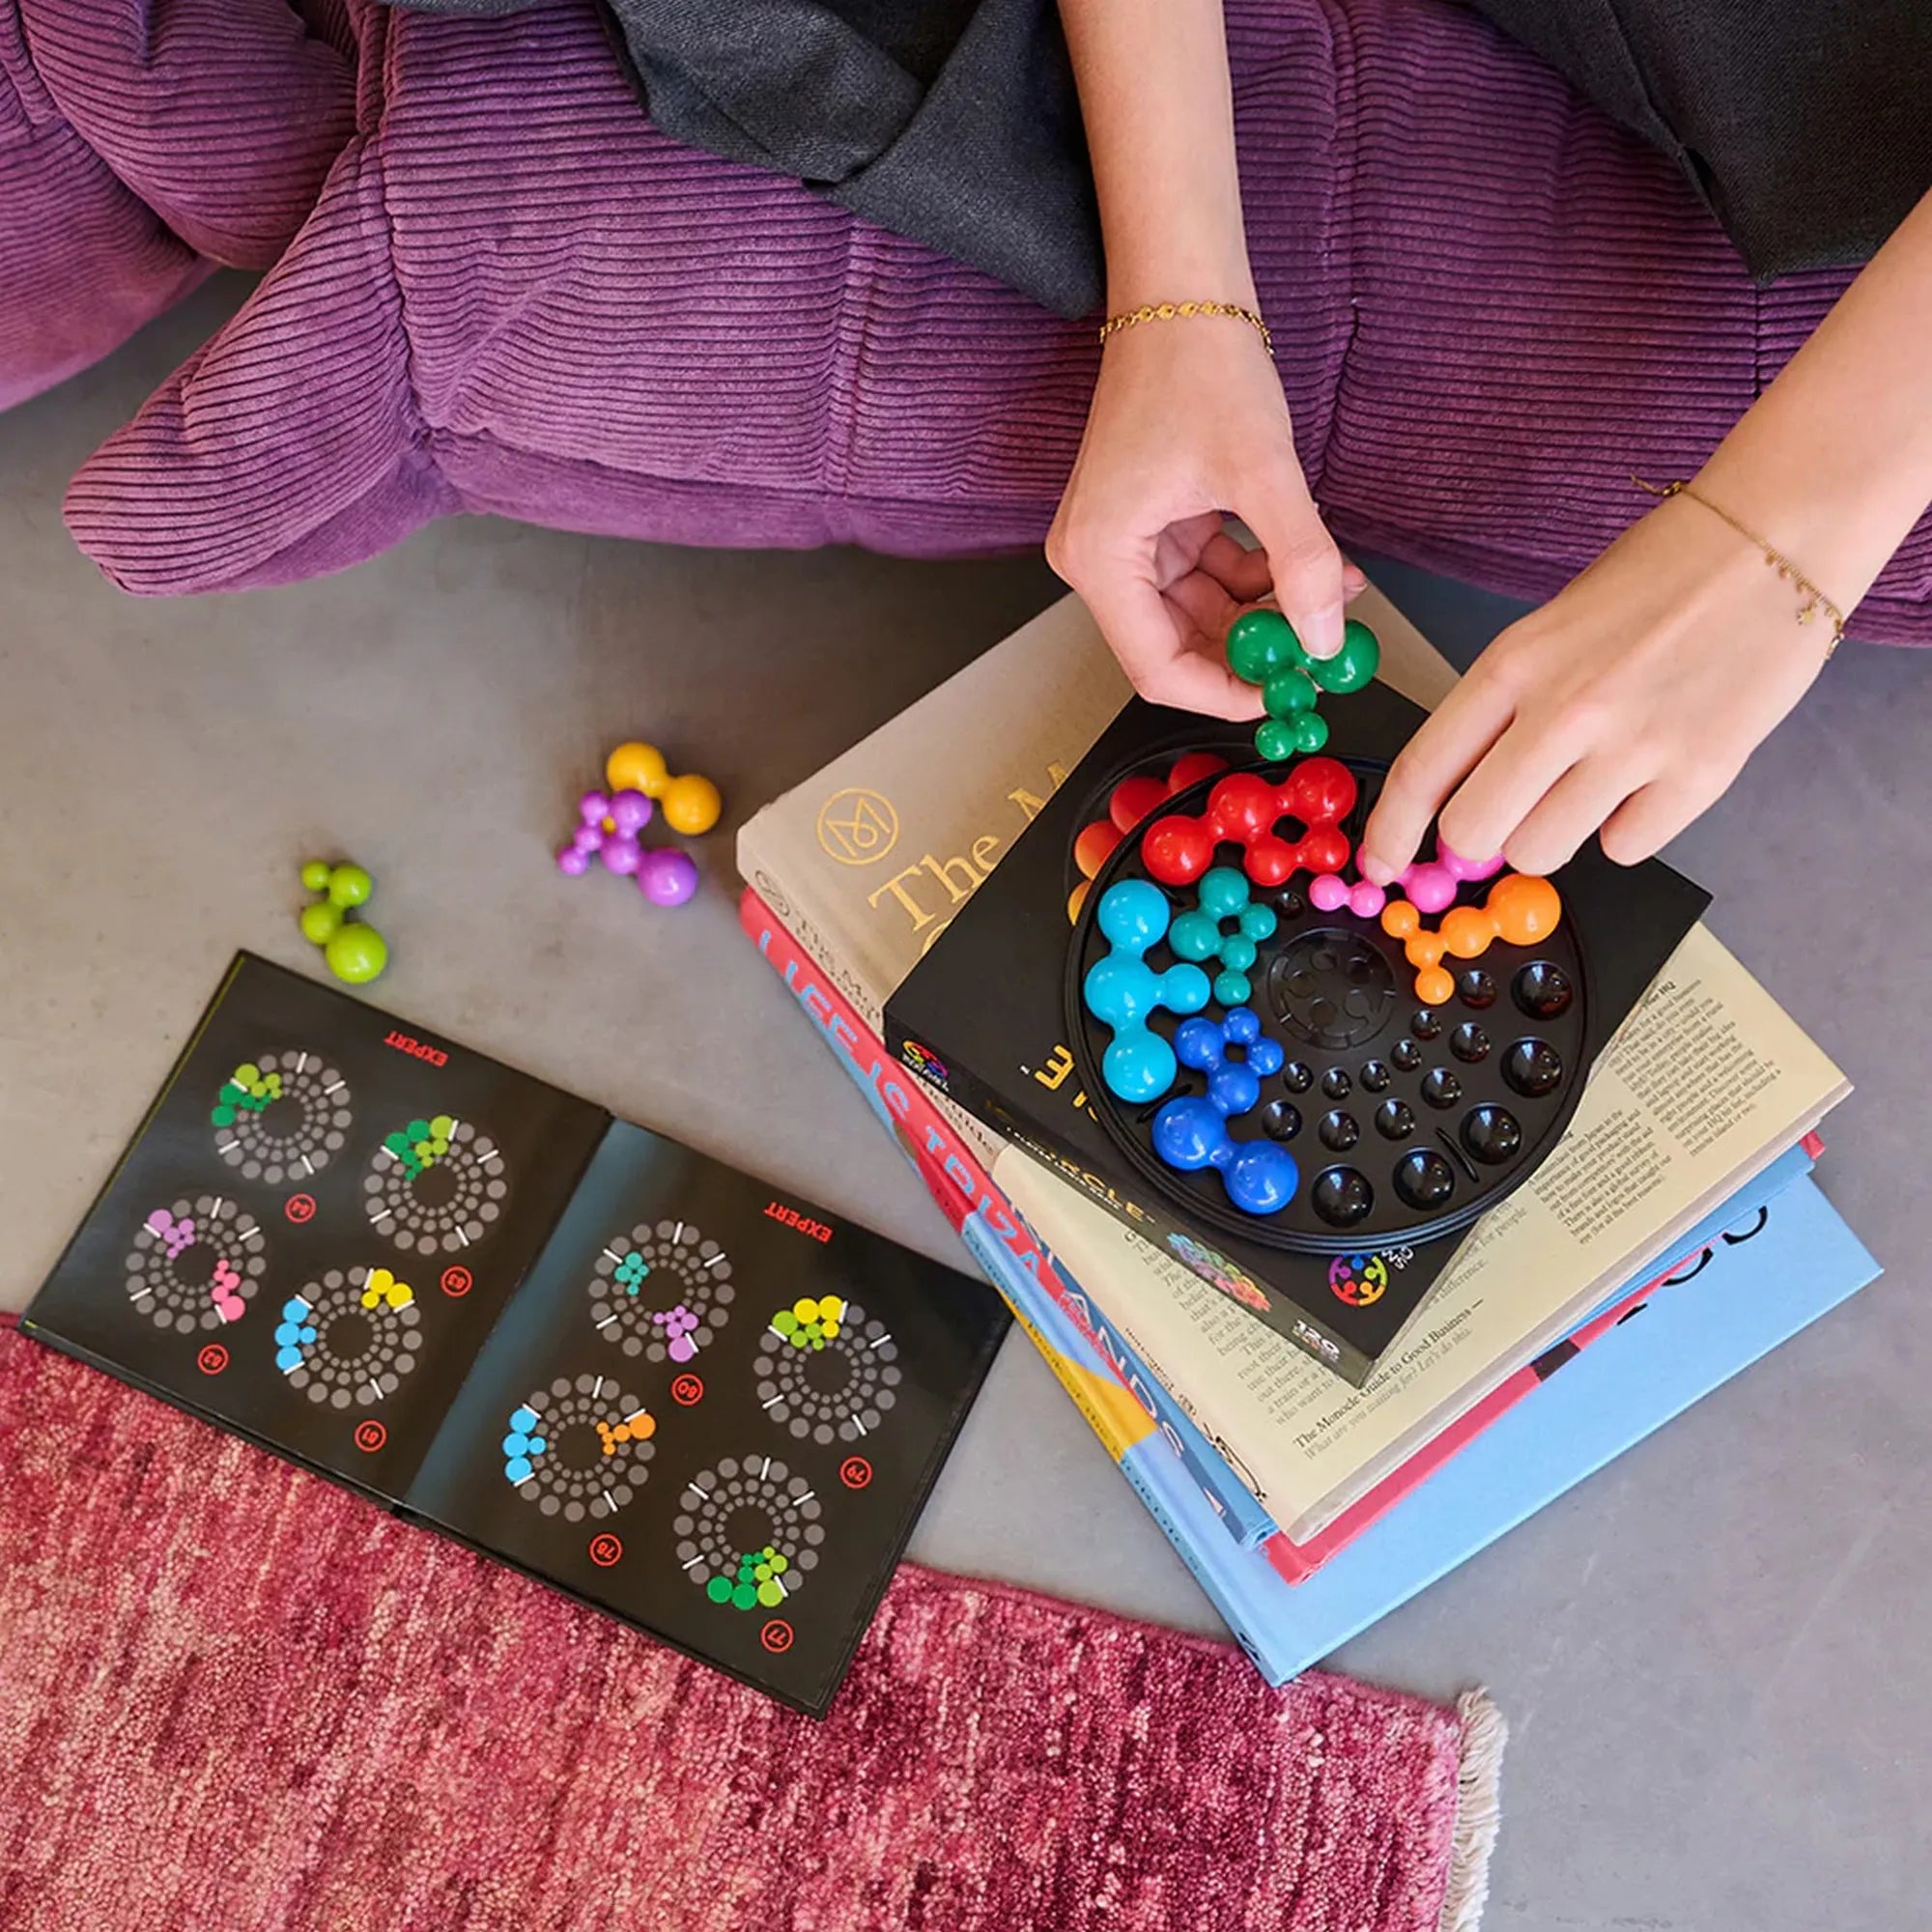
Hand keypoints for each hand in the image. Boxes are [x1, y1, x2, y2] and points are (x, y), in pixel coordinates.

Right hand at [1047, 317, 1364, 716]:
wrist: (1181, 295)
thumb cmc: (1198, 366)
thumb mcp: (1262, 473)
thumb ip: (1299, 563)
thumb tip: (1325, 639)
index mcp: (1100, 558)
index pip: (1157, 668)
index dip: (1224, 694)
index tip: (1286, 696)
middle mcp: (1099, 560)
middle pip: (1177, 646)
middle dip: (1252, 652)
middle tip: (1319, 650)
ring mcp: (1124, 544)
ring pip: (1199, 615)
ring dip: (1265, 614)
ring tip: (1332, 594)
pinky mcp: (1152, 526)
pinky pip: (1206, 578)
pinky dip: (1256, 579)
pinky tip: (1309, 567)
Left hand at [1360, 492, 1835, 881]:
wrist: (1772, 539)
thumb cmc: (1659, 578)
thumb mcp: (1548, 631)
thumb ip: (1502, 712)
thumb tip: (1463, 802)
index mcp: (1513, 664)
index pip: (1422, 771)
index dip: (1389, 833)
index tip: (1377, 865)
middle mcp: (1565, 710)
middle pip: (1474, 831)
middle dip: (1479, 838)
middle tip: (1509, 813)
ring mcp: (1633, 746)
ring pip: (1542, 852)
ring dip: (1554, 833)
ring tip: (1592, 779)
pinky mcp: (1700, 774)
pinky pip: (1626, 848)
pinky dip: (1630, 826)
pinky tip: (1650, 775)